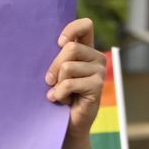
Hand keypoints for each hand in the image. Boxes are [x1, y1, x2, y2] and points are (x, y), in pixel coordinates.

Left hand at [44, 18, 106, 133]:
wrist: (68, 123)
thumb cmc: (59, 94)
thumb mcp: (56, 72)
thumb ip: (57, 57)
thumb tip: (52, 44)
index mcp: (87, 49)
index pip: (86, 25)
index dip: (71, 29)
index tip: (58, 43)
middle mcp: (96, 57)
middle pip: (70, 48)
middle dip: (54, 66)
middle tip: (49, 81)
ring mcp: (100, 71)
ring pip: (67, 67)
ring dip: (57, 83)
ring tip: (60, 93)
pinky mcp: (97, 86)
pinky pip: (69, 83)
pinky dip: (59, 94)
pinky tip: (63, 100)